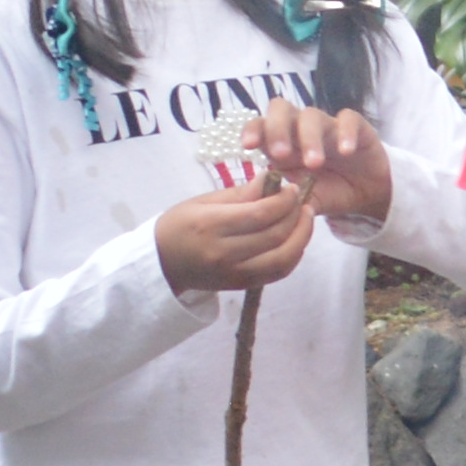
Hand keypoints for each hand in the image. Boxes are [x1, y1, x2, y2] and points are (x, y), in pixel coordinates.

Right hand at [152, 170, 326, 297]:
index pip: (259, 214)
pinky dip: (293, 256)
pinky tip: (296, 239)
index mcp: (211, 226)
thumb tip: (273, 179)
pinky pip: (277, 273)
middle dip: (295, 216)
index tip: (292, 187)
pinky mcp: (241, 285)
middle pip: (275, 236)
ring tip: (305, 218)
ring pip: (282, 260)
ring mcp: (234, 273)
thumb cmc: (179, 225)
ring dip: (301, 238)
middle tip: (300, 200)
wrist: (161, 263)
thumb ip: (241, 194)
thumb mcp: (203, 202)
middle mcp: (223, 253)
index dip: (284, 200)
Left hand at [249, 100, 401, 227]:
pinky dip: (346, 132)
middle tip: (281, 154)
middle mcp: (300, 129)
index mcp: (282, 144)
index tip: (248, 146)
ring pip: (312, 115)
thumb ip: (287, 203)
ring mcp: (328, 126)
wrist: (367, 194)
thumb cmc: (329, 192)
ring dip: (309, 138)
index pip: (260, 125)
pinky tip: (346, 151)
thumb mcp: (305, 201)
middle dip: (277, 128)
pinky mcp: (356, 127)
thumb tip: (265, 205)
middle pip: (281, 109)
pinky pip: (349, 119)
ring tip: (314, 164)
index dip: (252, 130)